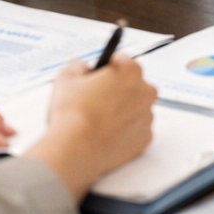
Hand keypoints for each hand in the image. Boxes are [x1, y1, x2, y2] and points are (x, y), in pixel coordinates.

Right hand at [28, 56, 156, 200]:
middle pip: (132, 86)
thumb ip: (78, 66)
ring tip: (99, 122)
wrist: (75, 150)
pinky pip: (136, 131)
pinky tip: (106, 135)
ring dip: (122, 112)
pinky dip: (125, 132)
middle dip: (117, 91)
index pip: (122, 62)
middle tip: (96, 102)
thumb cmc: (72, 115)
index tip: (99, 78)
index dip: (106, 70)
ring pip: (136, 109)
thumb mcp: (66, 77)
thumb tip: (83, 69)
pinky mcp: (145, 139)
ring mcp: (147, 117)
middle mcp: (145, 92)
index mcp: (130, 71)